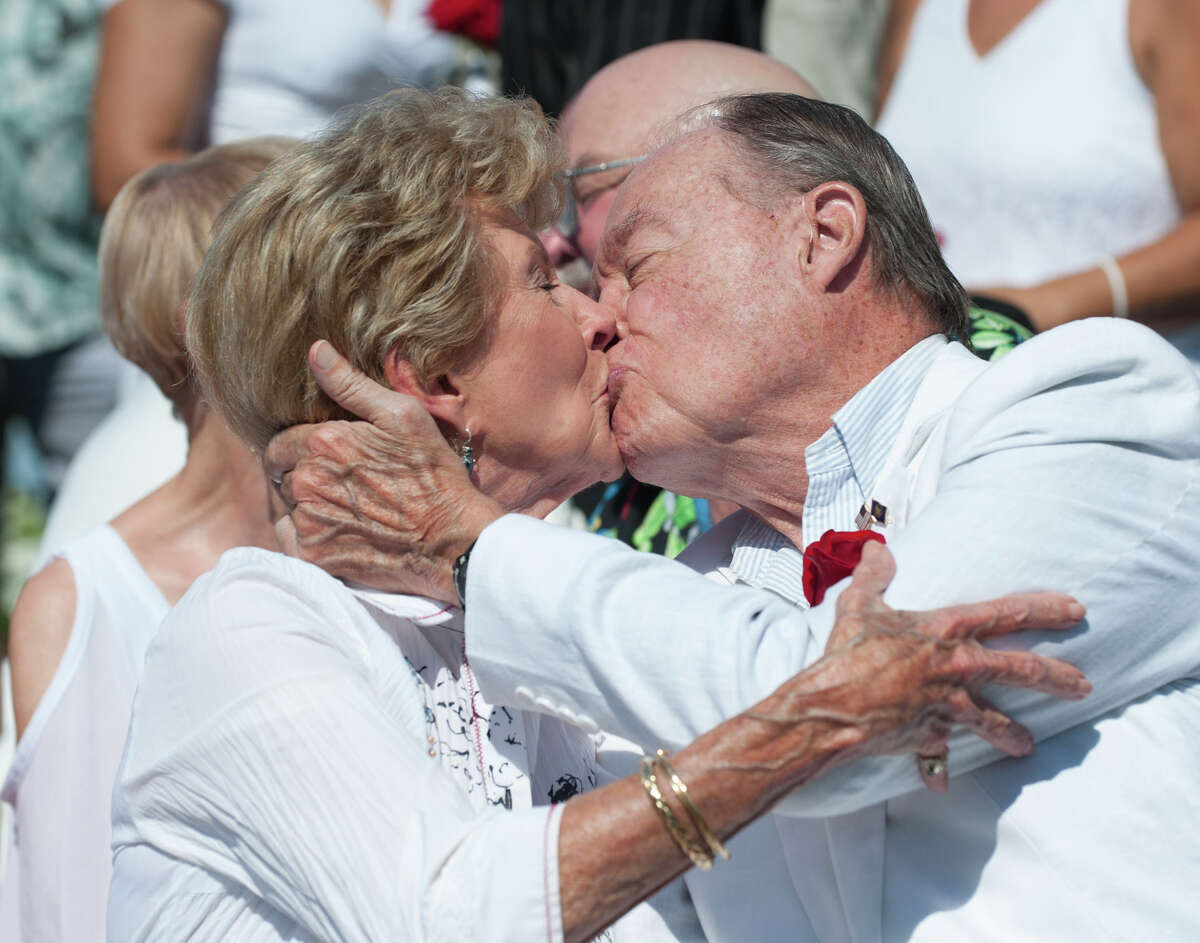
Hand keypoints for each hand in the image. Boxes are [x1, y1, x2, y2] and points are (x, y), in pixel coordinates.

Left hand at [263, 341, 503, 601]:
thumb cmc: (432, 474)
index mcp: (322, 443)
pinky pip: (287, 537)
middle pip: (282, 473)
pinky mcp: (312, 556)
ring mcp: (307, 521)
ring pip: (286, 504)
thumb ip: (351, 384)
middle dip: (303, 472)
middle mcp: (306, 482)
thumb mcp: (402, 416)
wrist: (451, 540)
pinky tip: (338, 528)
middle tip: (341, 482)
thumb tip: (315, 351)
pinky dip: (304, 532)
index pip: (282, 440)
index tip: (327, 456)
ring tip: (346, 506)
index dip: (302, 446)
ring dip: (305, 503)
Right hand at [796, 542, 1088, 791]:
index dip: (1045, 609)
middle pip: (1021, 670)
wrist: (835, 705)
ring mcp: (949, 704)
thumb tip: (878, 549)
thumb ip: (873, 576)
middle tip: (1084, 686)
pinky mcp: (932, 734)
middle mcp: (958, 666)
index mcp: (946, 630)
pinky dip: (935, 769)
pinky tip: (940, 785)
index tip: (1076, 610)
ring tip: (1028, 746)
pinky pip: (937, 754)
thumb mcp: (859, 605)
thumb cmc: (849, 652)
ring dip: (1012, 735)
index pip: (1007, 613)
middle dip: (1058, 677)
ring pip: (994, 721)